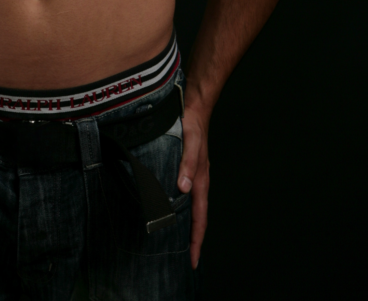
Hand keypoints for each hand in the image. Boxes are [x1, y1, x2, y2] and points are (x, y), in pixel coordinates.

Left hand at [177, 104, 209, 269]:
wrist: (192, 106)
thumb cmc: (192, 124)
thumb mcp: (190, 143)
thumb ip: (188, 164)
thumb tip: (183, 188)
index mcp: (201, 181)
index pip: (200, 218)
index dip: (196, 240)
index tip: (192, 260)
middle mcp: (197, 181)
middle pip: (196, 217)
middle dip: (191, 240)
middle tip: (184, 260)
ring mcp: (191, 175)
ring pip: (188, 207)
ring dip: (184, 225)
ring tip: (173, 242)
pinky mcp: (183, 168)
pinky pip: (182, 194)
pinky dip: (177, 207)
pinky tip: (167, 209)